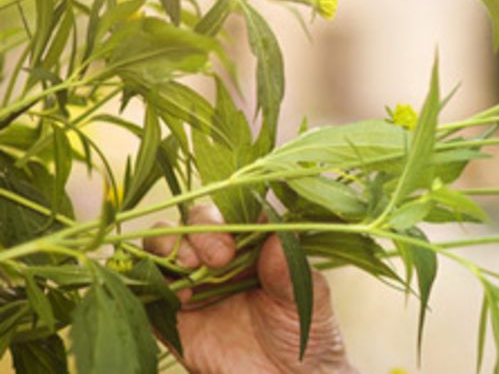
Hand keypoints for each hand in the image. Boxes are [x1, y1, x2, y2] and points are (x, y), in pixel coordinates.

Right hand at [144, 205, 357, 373]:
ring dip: (168, 249)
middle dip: (197, 232)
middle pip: (191, 221)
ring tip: (190, 273)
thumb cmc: (305, 335)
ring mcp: (191, 284)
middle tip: (217, 260)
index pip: (232, 210)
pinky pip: (143, 289)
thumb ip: (290, 270)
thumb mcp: (307, 300)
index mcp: (254, 244)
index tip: (234, 245)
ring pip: (160, 245)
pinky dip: (148, 283)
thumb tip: (275, 236)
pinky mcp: (169, 315)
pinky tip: (178, 298)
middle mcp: (219, 257)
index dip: (227, 217)